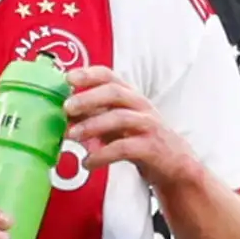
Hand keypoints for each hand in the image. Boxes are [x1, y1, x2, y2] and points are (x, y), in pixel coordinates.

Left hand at [61, 66, 192, 186]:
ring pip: (119, 118)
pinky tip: (89, 162)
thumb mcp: (117, 125)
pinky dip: (102, 155)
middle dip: (88, 98)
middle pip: (114, 92)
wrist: (175, 164)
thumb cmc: (141, 140)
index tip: (68, 78)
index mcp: (129, 96)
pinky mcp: (151, 147)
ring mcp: (147, 125)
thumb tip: (64, 116)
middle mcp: (140, 105)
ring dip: (92, 126)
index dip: (89, 74)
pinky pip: (124, 147)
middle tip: (66, 108)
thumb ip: (94, 117)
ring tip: (71, 136)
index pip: (109, 76)